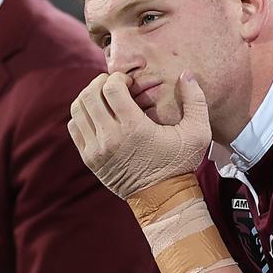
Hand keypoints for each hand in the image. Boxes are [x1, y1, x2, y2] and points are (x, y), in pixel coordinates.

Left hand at [68, 71, 210, 198]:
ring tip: (104, 97)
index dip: (118, 78)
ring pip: (78, 110)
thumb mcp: (198, 132)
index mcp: (133, 127)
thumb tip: (186, 74)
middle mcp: (110, 137)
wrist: (162, 198)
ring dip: (89, 97)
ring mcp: (96, 150)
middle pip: (89, 96)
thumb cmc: (180, 164)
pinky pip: (74, 128)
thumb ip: (195, 100)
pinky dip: (82, 116)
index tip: (129, 82)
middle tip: (113, 84)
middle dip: (99, 83)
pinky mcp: (89, 159)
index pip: (110, 89)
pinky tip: (98, 116)